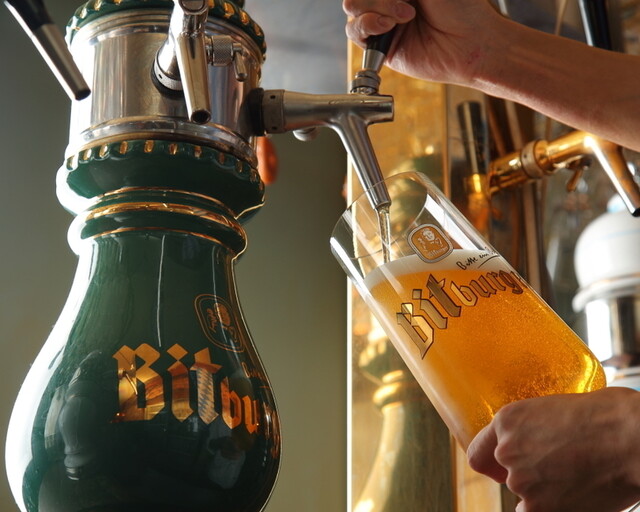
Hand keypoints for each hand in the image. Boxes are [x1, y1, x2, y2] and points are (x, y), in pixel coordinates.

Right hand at [343, 0, 505, 85]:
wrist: (469, 43)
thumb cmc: (461, 8)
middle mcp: (389, 2)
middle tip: (407, 3)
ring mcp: (382, 23)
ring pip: (352, 7)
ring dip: (377, 7)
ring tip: (405, 16)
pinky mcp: (380, 47)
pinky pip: (355, 32)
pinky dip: (368, 25)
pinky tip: (389, 26)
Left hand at [467, 387, 639, 511]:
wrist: (631, 438)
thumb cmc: (607, 417)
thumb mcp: (554, 409)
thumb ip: (532, 429)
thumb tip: (534, 443)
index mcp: (507, 420)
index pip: (479, 453)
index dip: (493, 464)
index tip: (501, 470)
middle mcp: (506, 450)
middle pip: (508, 477)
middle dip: (530, 475)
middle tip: (562, 468)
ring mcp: (521, 481)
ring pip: (526, 497)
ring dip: (545, 494)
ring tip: (577, 478)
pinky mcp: (538, 509)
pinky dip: (553, 509)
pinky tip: (575, 496)